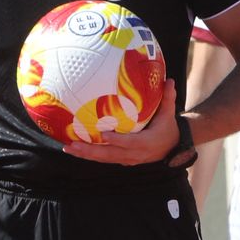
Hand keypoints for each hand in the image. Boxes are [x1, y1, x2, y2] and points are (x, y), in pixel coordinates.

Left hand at [60, 96, 177, 165]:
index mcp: (147, 142)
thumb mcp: (169, 114)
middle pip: (110, 155)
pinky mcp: (122, 160)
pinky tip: (75, 149)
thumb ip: (168, 98)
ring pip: (104, 158)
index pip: (130, 143)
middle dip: (91, 151)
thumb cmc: (168, 127)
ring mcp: (128, 159)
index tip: (104, 134)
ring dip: (85, 154)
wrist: (172, 147)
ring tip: (68, 148)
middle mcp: (135, 154)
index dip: (117, 140)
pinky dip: (89, 155)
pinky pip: (104, 158)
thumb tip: (170, 79)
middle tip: (73, 145)